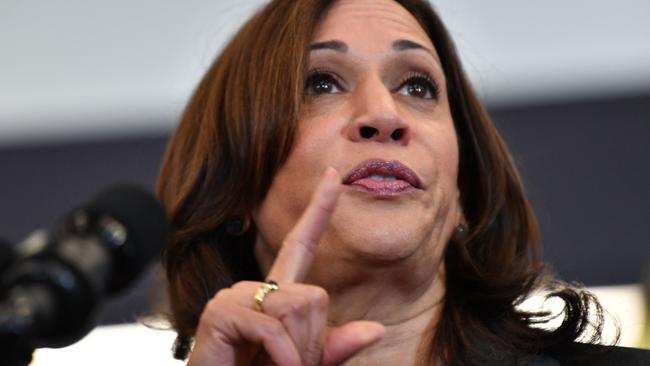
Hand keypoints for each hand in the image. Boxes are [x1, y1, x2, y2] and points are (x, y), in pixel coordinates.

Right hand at [188, 167, 384, 365]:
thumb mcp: (303, 363)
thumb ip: (333, 346)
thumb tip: (376, 329)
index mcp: (275, 296)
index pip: (301, 242)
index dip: (320, 209)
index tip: (334, 175)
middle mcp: (253, 288)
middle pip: (314, 296)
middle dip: (311, 342)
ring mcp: (233, 297)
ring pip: (297, 308)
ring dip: (297, 354)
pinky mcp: (220, 312)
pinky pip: (273, 328)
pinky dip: (283, 359)